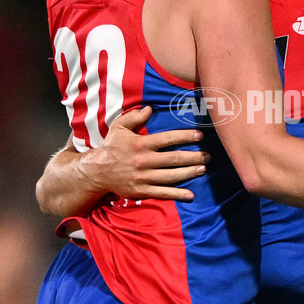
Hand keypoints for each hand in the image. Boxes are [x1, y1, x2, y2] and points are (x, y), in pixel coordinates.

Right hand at [79, 106, 209, 201]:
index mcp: (140, 144)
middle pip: (173, 159)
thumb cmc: (111, 147)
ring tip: (203, 169)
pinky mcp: (141, 191)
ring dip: (189, 173)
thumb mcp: (119, 128)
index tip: (200, 136)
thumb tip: (150, 108)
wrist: (95, 172)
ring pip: (171, 176)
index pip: (168, 139)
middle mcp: (143, 161)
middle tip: (208, 156)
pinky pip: (162, 193)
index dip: (185, 137)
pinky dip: (177, 194)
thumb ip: (134, 117)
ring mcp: (143, 177)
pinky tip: (190, 195)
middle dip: (193, 157)